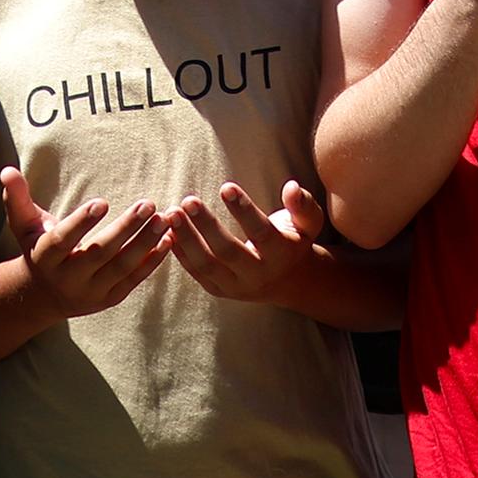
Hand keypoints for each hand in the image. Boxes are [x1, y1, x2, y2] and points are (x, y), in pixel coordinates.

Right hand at [0, 170, 169, 323]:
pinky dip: (152, 261)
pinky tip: (168, 240)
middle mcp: (66, 279)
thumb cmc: (36, 248)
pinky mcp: (108, 300)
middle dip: (126, 228)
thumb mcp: (23, 225)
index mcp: (45, 258)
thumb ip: (17, 197)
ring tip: (164, 219)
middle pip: (99, 253)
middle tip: (148, 203)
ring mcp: (89, 293)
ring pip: (121, 268)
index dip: (82, 222)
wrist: (40, 295)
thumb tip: (7, 170)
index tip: (103, 201)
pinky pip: (133, 281)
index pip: (63, 240)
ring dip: (145, 243)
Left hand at [170, 180, 335, 306]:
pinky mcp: (219, 290)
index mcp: (281, 255)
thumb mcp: (309, 222)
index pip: (261, 233)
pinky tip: (168, 231)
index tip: (225, 186)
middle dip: (206, 225)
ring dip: (186, 239)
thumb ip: (302, 204)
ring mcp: (236, 286)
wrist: (288, 281)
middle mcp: (258, 275)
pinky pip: (196, 272)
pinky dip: (180, 252)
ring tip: (172, 213)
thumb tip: (291, 187)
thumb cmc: (295, 240)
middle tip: (188, 200)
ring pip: (207, 264)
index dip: (244, 211)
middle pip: (228, 251)